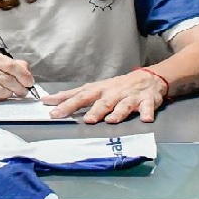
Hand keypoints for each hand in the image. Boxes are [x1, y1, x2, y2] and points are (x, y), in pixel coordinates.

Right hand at [0, 52, 34, 100]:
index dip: (22, 74)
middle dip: (19, 87)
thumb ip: (9, 63)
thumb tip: (26, 70)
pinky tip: (2, 95)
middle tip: (24, 91)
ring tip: (14, 94)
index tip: (29, 81)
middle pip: (5, 78)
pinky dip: (0, 97)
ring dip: (10, 93)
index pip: (9, 65)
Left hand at [41, 69, 166, 123]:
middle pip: (101, 102)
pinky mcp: (146, 101)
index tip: (52, 110)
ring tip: (110, 120)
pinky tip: (146, 119)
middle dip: (93, 111)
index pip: (80, 96)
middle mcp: (113, 93)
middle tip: (86, 120)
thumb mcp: (95, 88)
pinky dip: (147, 112)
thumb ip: (75, 96)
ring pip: (123, 105)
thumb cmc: (117, 86)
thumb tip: (51, 101)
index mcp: (98, 90)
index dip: (66, 103)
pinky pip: (147, 107)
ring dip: (117, 113)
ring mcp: (130, 97)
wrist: (148, 78)